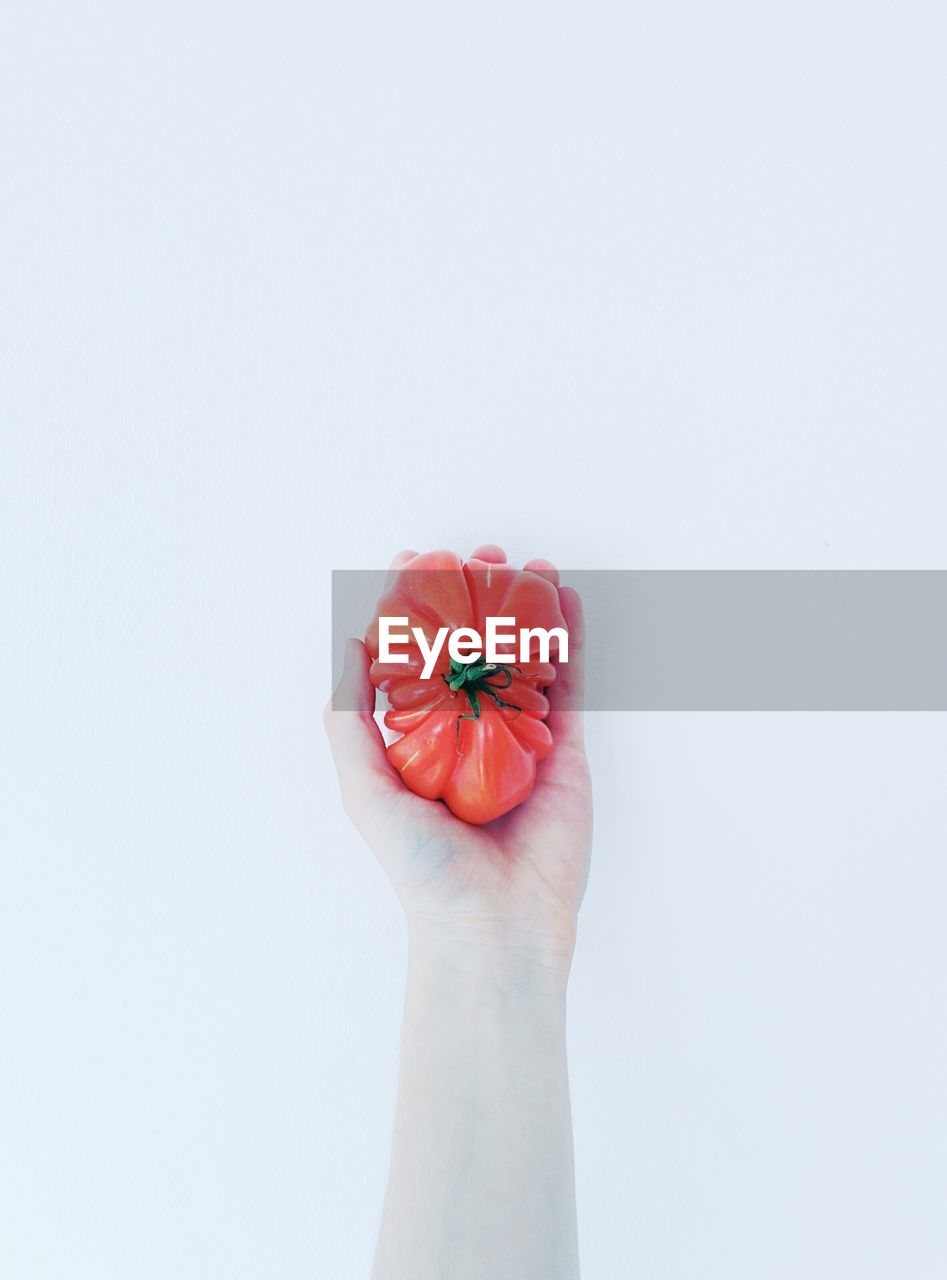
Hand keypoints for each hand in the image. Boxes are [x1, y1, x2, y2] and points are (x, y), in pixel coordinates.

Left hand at [324, 544, 591, 986]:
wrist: (493, 923)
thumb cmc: (421, 865)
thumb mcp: (364, 789)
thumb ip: (351, 721)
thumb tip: (348, 647)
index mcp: (422, 740)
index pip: (417, 658)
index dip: (415, 609)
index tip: (413, 562)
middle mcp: (472, 733)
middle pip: (474, 648)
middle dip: (475, 596)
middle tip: (475, 555)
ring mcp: (522, 738)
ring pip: (524, 657)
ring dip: (524, 607)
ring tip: (521, 563)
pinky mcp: (566, 751)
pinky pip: (570, 685)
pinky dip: (570, 641)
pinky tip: (565, 599)